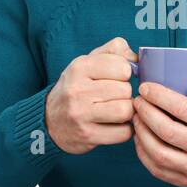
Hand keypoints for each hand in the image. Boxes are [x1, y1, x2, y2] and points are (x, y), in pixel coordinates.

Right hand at [45, 37, 137, 153]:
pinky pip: (123, 132)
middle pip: (125, 90)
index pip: (122, 66)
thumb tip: (138, 58)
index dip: (125, 73)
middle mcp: (77, 90)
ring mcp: (81, 115)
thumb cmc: (77, 87)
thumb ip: (114, 51)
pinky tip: (114, 125)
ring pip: (125, 110)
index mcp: (80, 67)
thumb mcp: (88, 62)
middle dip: (125, 94)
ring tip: (117, 110)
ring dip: (127, 112)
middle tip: (115, 97)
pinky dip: (124, 130)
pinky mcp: (87, 135)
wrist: (49, 119)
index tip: (116, 78)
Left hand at [131, 80, 186, 186]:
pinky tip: (140, 140)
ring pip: (158, 152)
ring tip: (136, 119)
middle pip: (166, 129)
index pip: (181, 107)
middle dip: (145, 112)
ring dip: (141, 133)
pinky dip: (144, 154)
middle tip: (137, 101)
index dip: (158, 96)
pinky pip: (158, 170)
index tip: (146, 87)